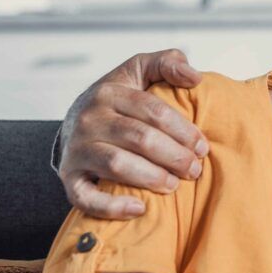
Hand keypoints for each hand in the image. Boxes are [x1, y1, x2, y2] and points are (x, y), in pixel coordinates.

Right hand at [59, 49, 206, 218]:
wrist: (73, 122)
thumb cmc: (119, 97)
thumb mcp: (139, 71)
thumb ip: (167, 63)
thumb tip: (194, 76)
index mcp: (109, 91)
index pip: (153, 110)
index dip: (182, 130)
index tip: (203, 146)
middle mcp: (90, 119)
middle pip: (139, 138)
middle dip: (173, 156)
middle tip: (195, 170)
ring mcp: (77, 149)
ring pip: (117, 165)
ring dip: (151, 177)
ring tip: (174, 185)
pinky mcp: (69, 177)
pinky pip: (85, 197)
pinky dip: (111, 206)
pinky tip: (139, 209)